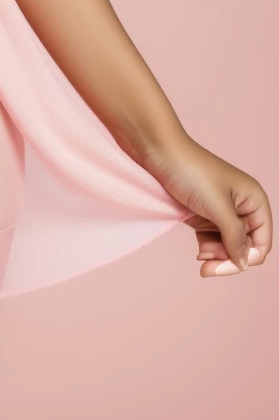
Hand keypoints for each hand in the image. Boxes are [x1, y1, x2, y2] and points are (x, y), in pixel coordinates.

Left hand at [142, 136, 271, 277]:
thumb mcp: (217, 207)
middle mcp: (241, 206)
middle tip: (207, 269)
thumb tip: (244, 263)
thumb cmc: (191, 172)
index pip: (261, 242)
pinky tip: (199, 254)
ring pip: (227, 246)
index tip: (225, 264)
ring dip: (216, 256)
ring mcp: (220, 211)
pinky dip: (207, 249)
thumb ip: (235, 237)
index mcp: (254, 200)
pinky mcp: (202, 214)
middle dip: (228, 259)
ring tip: (201, 258)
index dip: (247, 257)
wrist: (158, 150)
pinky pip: (212, 240)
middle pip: (244, 247)